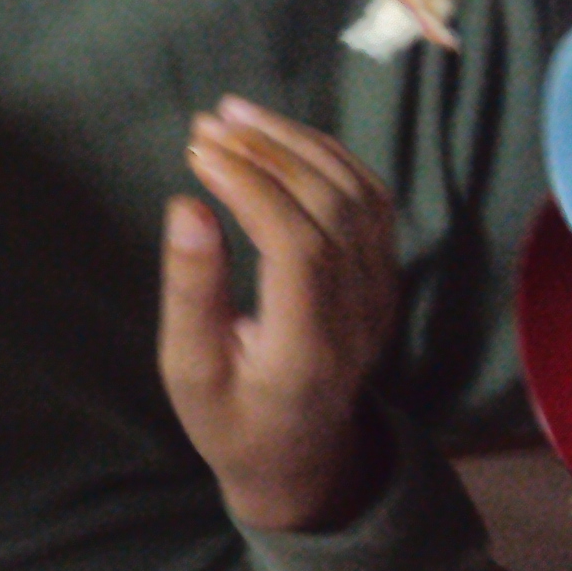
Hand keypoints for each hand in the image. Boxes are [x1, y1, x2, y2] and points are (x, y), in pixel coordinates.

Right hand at [159, 98, 399, 533]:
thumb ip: (192, 292)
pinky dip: (328, 157)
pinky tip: (282, 137)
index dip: (251, 189)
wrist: (302, 456)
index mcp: (307, 350)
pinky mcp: (384, 276)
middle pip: (331, 209)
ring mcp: (380, 294)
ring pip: (356, 194)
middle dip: (268, 153)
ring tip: (237, 115)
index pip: (297, 247)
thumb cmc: (232, 419)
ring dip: (297, 144)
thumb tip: (187, 206)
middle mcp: (358, 315)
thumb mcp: (190, 371)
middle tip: (208, 124)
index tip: (199, 155)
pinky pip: (370, 199)